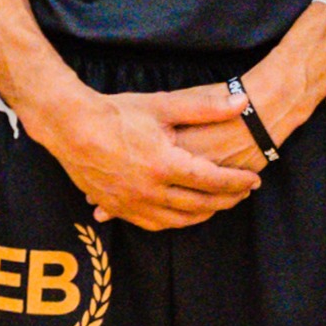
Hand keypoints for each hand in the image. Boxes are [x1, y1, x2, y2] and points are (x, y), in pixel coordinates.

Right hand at [37, 83, 265, 234]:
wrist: (71, 127)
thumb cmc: (117, 113)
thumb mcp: (162, 105)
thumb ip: (205, 107)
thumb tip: (243, 101)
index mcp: (164, 164)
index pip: (213, 180)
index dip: (237, 181)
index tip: (254, 179)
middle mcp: (150, 190)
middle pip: (200, 204)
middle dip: (227, 200)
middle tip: (244, 194)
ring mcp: (132, 203)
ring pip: (178, 220)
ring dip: (204, 215)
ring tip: (220, 204)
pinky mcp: (117, 208)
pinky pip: (154, 224)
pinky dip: (175, 221)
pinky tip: (186, 214)